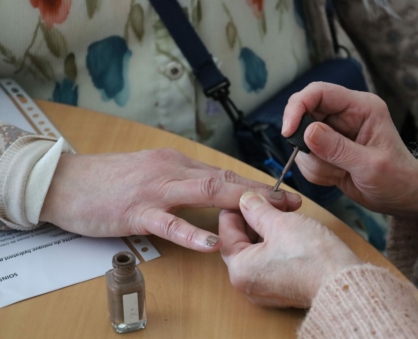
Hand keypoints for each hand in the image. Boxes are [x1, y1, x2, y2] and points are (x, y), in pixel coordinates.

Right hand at [40, 149, 301, 251]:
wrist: (64, 181)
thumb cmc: (109, 181)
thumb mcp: (150, 174)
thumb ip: (179, 182)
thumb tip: (209, 192)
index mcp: (176, 163)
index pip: (222, 172)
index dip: (256, 183)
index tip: (283, 193)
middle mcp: (171, 170)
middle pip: (223, 179)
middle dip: (261, 192)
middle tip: (292, 203)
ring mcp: (154, 190)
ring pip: (203, 193)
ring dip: (240, 203)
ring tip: (268, 215)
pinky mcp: (135, 212)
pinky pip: (168, 223)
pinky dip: (191, 233)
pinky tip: (212, 243)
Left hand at [219, 192, 361, 307]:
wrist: (343, 283)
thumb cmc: (310, 255)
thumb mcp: (279, 222)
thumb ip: (257, 209)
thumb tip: (245, 200)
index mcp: (239, 269)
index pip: (226, 231)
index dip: (238, 207)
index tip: (250, 194)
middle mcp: (248, 284)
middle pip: (242, 240)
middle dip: (257, 216)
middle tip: (275, 199)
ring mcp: (266, 288)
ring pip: (258, 249)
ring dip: (269, 226)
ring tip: (288, 210)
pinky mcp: (284, 289)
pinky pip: (272, 260)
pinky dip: (278, 242)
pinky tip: (293, 226)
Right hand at [282, 82, 417, 216]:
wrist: (402, 198)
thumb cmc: (398, 178)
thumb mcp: (370, 165)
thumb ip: (338, 148)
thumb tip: (307, 132)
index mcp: (360, 107)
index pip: (319, 92)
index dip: (298, 107)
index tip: (288, 132)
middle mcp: (345, 115)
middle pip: (304, 115)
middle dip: (306, 144)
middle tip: (323, 164)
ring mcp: (334, 133)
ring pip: (302, 141)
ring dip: (315, 163)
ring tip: (339, 174)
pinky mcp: (326, 150)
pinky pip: (305, 158)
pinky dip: (315, 172)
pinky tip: (337, 178)